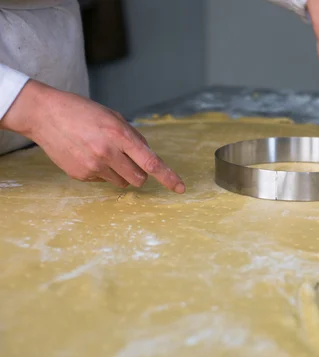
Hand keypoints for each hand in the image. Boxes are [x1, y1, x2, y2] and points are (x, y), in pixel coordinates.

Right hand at [0, 80, 184, 192]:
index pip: (151, 162)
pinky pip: (103, 181)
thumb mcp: (114, 117)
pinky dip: (103, 172)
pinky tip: (88, 155)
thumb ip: (134, 138)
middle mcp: (108, 153)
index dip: (168, 177)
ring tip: (104, 154)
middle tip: (128, 159)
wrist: (44, 114)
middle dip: (140, 172)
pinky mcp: (80, 175)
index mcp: (120, 135)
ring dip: (121, 173)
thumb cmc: (83, 112)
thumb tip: (149, 157)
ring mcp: (93, 166)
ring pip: (123, 182)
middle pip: (140, 179)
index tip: (180, 188)